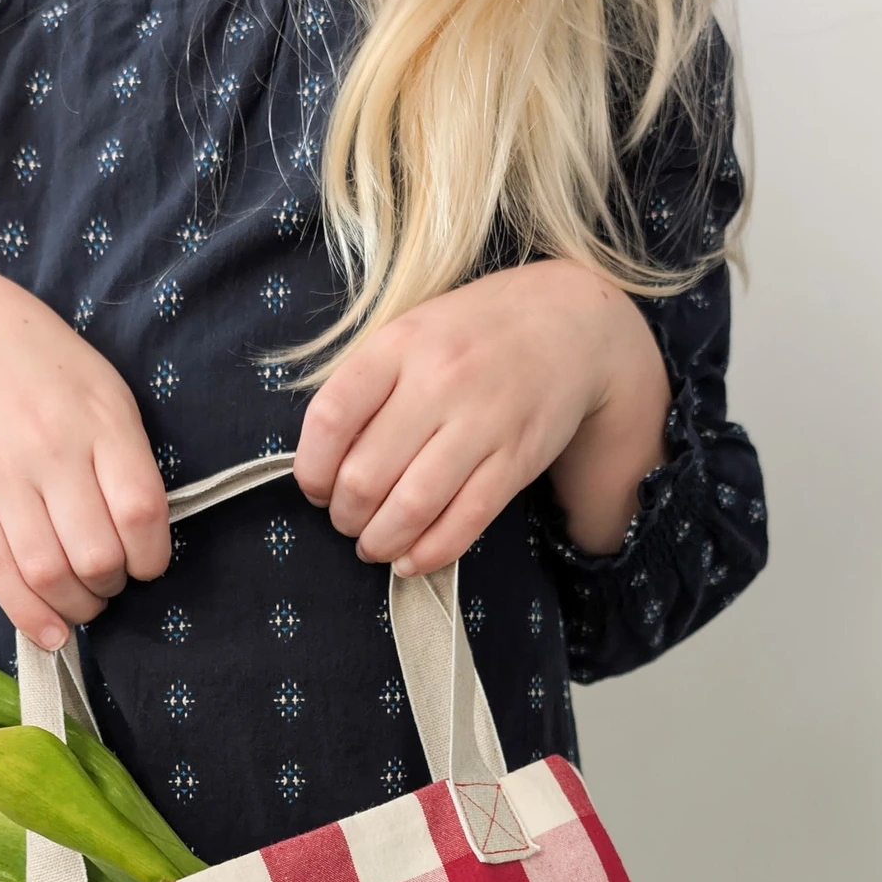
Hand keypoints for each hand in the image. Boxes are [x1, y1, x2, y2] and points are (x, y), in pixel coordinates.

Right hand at [0, 268, 169, 646]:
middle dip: (111, 586)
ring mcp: (4, 476)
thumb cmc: (50, 374)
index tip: (147, 564)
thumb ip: (129, 463)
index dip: (152, 558)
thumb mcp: (107, 396)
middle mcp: (52, 449)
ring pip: (47, 573)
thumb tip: (145, 544)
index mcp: (102, 422)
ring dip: (76, 607)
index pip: (141, 512)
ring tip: (84, 601)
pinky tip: (51, 634)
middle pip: (95, 555)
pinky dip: (29, 616)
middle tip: (110, 581)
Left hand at [293, 260, 670, 570]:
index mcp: (399, 345)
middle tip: (348, 522)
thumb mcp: (409, 335)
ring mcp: (483, 421)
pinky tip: (410, 559)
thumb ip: (366, 388)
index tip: (316, 489)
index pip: (331, 419)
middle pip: (365, 476)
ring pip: (412, 507)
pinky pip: (464, 521)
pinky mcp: (517, 458)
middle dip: (345, 517)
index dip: (312, 470)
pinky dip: (428, 553)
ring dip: (381, 542)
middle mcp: (440, 380)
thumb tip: (322, 465)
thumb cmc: (471, 336)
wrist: (569, 321)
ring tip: (374, 545)